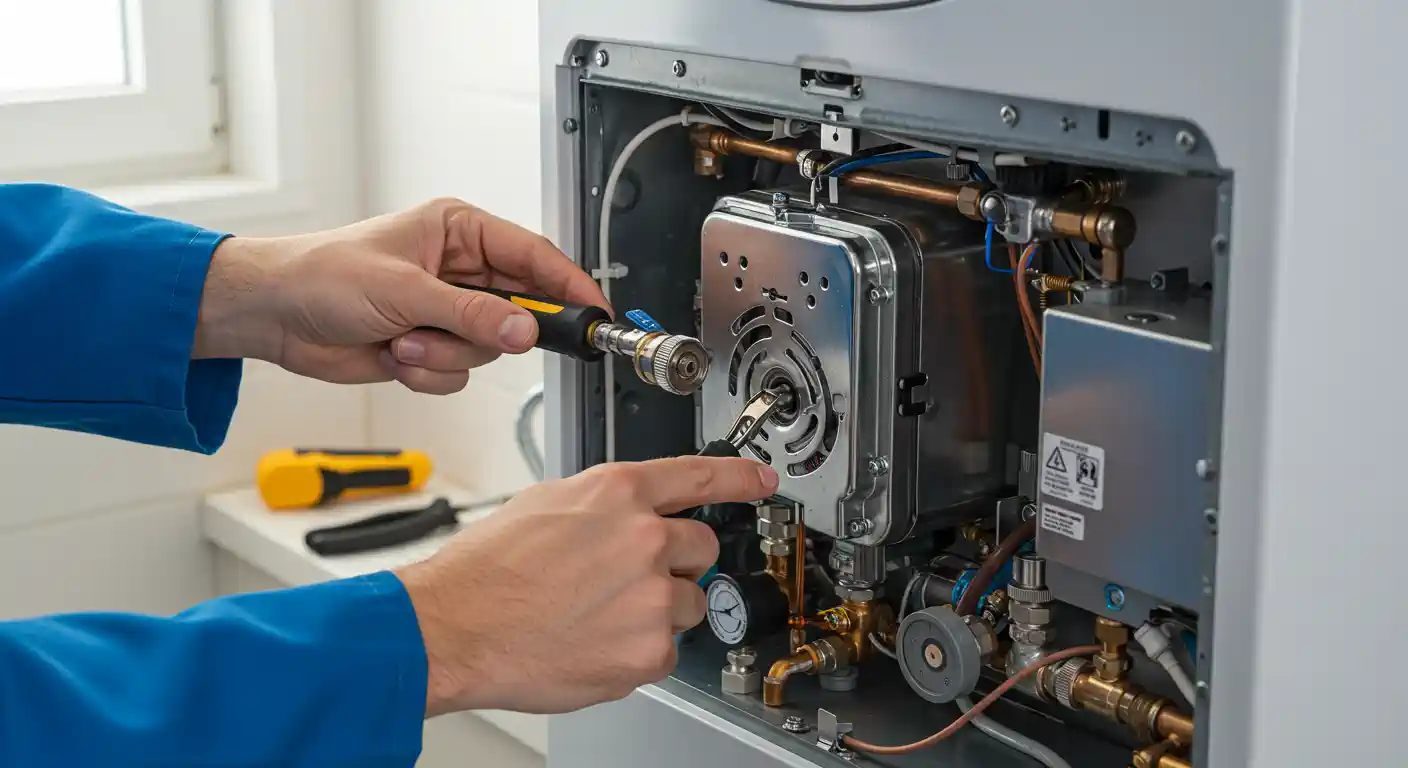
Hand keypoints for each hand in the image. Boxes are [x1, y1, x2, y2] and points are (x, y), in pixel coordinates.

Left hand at [194, 198, 607, 393]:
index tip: (594, 313)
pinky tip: (395, 355)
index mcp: (459, 232)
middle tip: (480, 337)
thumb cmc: (323, 275)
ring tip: (404, 341)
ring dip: (445, 354)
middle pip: (518, 310)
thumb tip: (524, 330)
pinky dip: (428, 373)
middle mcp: (459, 271)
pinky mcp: (430, 347)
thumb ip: (471, 314)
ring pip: (487, 349)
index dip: (569, 285)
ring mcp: (446, 312)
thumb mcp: (404, 290)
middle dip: (490, 331)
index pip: (534, 256)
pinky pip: (459, 374)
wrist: (273, 315)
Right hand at [396, 456, 779, 715]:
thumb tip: (625, 516)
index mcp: (619, 494)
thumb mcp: (546, 505)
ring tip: (600, 615)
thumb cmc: (487, 571)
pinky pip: (666, 650)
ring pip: (689, 603)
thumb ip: (602, 507)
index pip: (701, 477)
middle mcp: (645, 539)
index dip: (740, 479)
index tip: (762, 482)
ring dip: (658, 610)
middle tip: (629, 580)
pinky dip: (638, 651)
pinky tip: (595, 642)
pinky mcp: (648, 652)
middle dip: (675, 564)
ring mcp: (651, 597)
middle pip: (702, 549)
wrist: (454, 628)